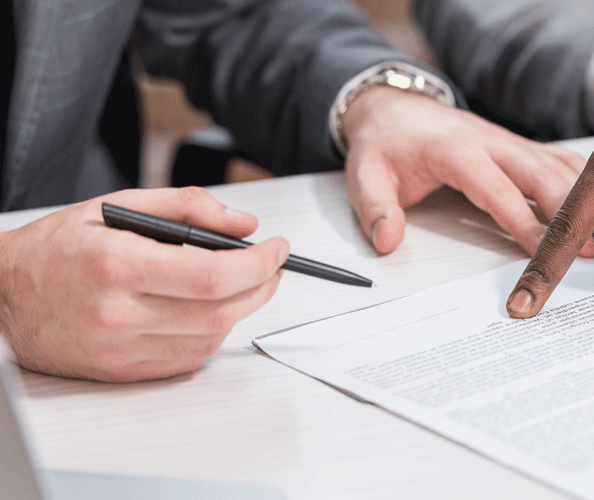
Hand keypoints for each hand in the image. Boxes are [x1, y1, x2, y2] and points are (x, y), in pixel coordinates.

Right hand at [0, 187, 288, 381]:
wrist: (0, 295)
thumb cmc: (54, 249)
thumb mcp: (116, 207)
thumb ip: (186, 208)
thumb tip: (242, 225)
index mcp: (118, 265)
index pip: (213, 274)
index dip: (259, 263)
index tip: (277, 249)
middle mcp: (119, 313)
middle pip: (220, 311)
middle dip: (260, 287)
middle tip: (271, 267)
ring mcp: (119, 348)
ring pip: (209, 339)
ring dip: (239, 311)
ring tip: (243, 285)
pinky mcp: (119, 372)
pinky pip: (186, 359)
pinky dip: (210, 335)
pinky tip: (209, 312)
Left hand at [340, 86, 593, 256]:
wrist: (393, 107)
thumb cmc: (386, 144)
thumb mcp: (364, 175)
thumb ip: (374, 208)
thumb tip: (388, 241)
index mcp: (458, 151)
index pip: (497, 190)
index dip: (524, 223)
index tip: (546, 252)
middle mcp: (493, 143)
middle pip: (542, 175)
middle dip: (573, 211)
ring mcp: (510, 143)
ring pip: (560, 167)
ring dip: (589, 197)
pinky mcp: (520, 147)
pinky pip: (560, 161)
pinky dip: (588, 180)